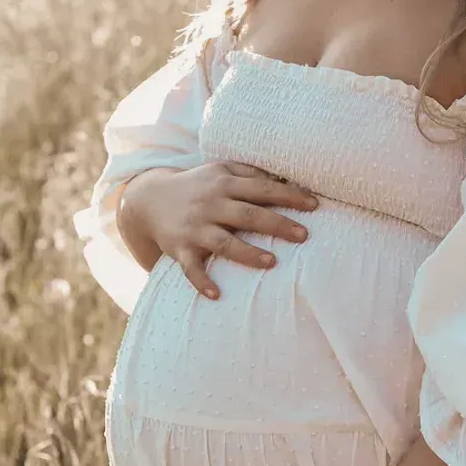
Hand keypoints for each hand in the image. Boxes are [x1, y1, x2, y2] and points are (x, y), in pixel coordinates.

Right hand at [119, 161, 318, 298]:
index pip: (262, 188)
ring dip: (247, 253)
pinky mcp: (179, 249)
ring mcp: (195, 228)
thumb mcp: (220, 170)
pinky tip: (217, 295)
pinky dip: (202, 282)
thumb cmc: (197, 186)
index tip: (315, 205)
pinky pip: (191, 268)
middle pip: (248, 214)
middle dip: (276, 224)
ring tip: (272, 262)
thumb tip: (288, 177)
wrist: (149, 199)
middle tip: (304, 235)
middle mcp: (210, 204)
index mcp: (224, 183)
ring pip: (224, 242)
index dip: (289, 196)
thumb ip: (251, 172)